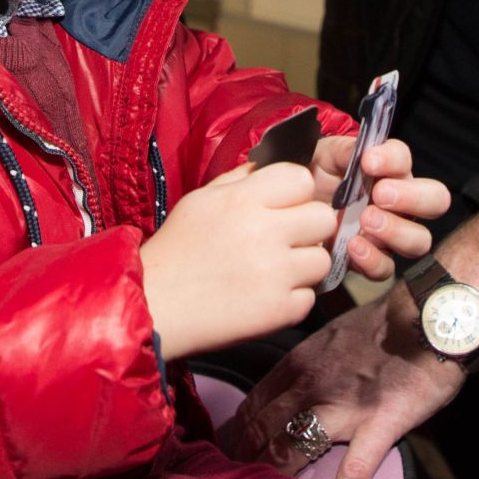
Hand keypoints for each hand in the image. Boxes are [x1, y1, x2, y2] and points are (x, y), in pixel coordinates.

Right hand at [139, 161, 335, 357]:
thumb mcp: (201, 200)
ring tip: (275, 270)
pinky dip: (292, 298)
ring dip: (304, 265)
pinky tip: (266, 295)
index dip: (296, 192)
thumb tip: (271, 168)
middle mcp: (264, 232)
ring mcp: (275, 272)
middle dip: (308, 227)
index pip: (302, 178)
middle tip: (286, 239)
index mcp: (243, 199)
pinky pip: (310, 297)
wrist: (155, 305)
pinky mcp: (279, 309)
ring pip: (322, 259)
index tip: (284, 206)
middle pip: (323, 218)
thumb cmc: (177, 250)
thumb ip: (241, 179)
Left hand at [224, 287, 464, 478]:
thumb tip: (297, 385)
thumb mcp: (335, 334)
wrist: (430, 313)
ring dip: (273, 474)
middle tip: (235, 477)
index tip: (231, 447)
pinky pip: (355, 468)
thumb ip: (312, 362)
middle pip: (263, 428)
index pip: (255, 402)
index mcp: (301, 361)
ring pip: (291, 447)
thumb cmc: (388, 323)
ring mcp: (344, 406)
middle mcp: (312, 384)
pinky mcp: (379, 423)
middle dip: (245, 456)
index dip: (239, 429)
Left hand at [309, 136, 449, 280]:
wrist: (292, 213)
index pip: (404, 159)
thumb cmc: (314, 179)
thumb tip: (362, 152)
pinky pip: (386, 268)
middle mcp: (400, 203)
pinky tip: (353, 246)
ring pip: (419, 239)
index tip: (368, 161)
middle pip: (435, 200)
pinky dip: (373, 258)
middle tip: (381, 194)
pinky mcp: (375, 261)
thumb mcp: (323, 158)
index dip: (392, 159)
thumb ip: (343, 151)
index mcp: (389, 171)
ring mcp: (392, 235)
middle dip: (413, 197)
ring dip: (397, 230)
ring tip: (367, 221)